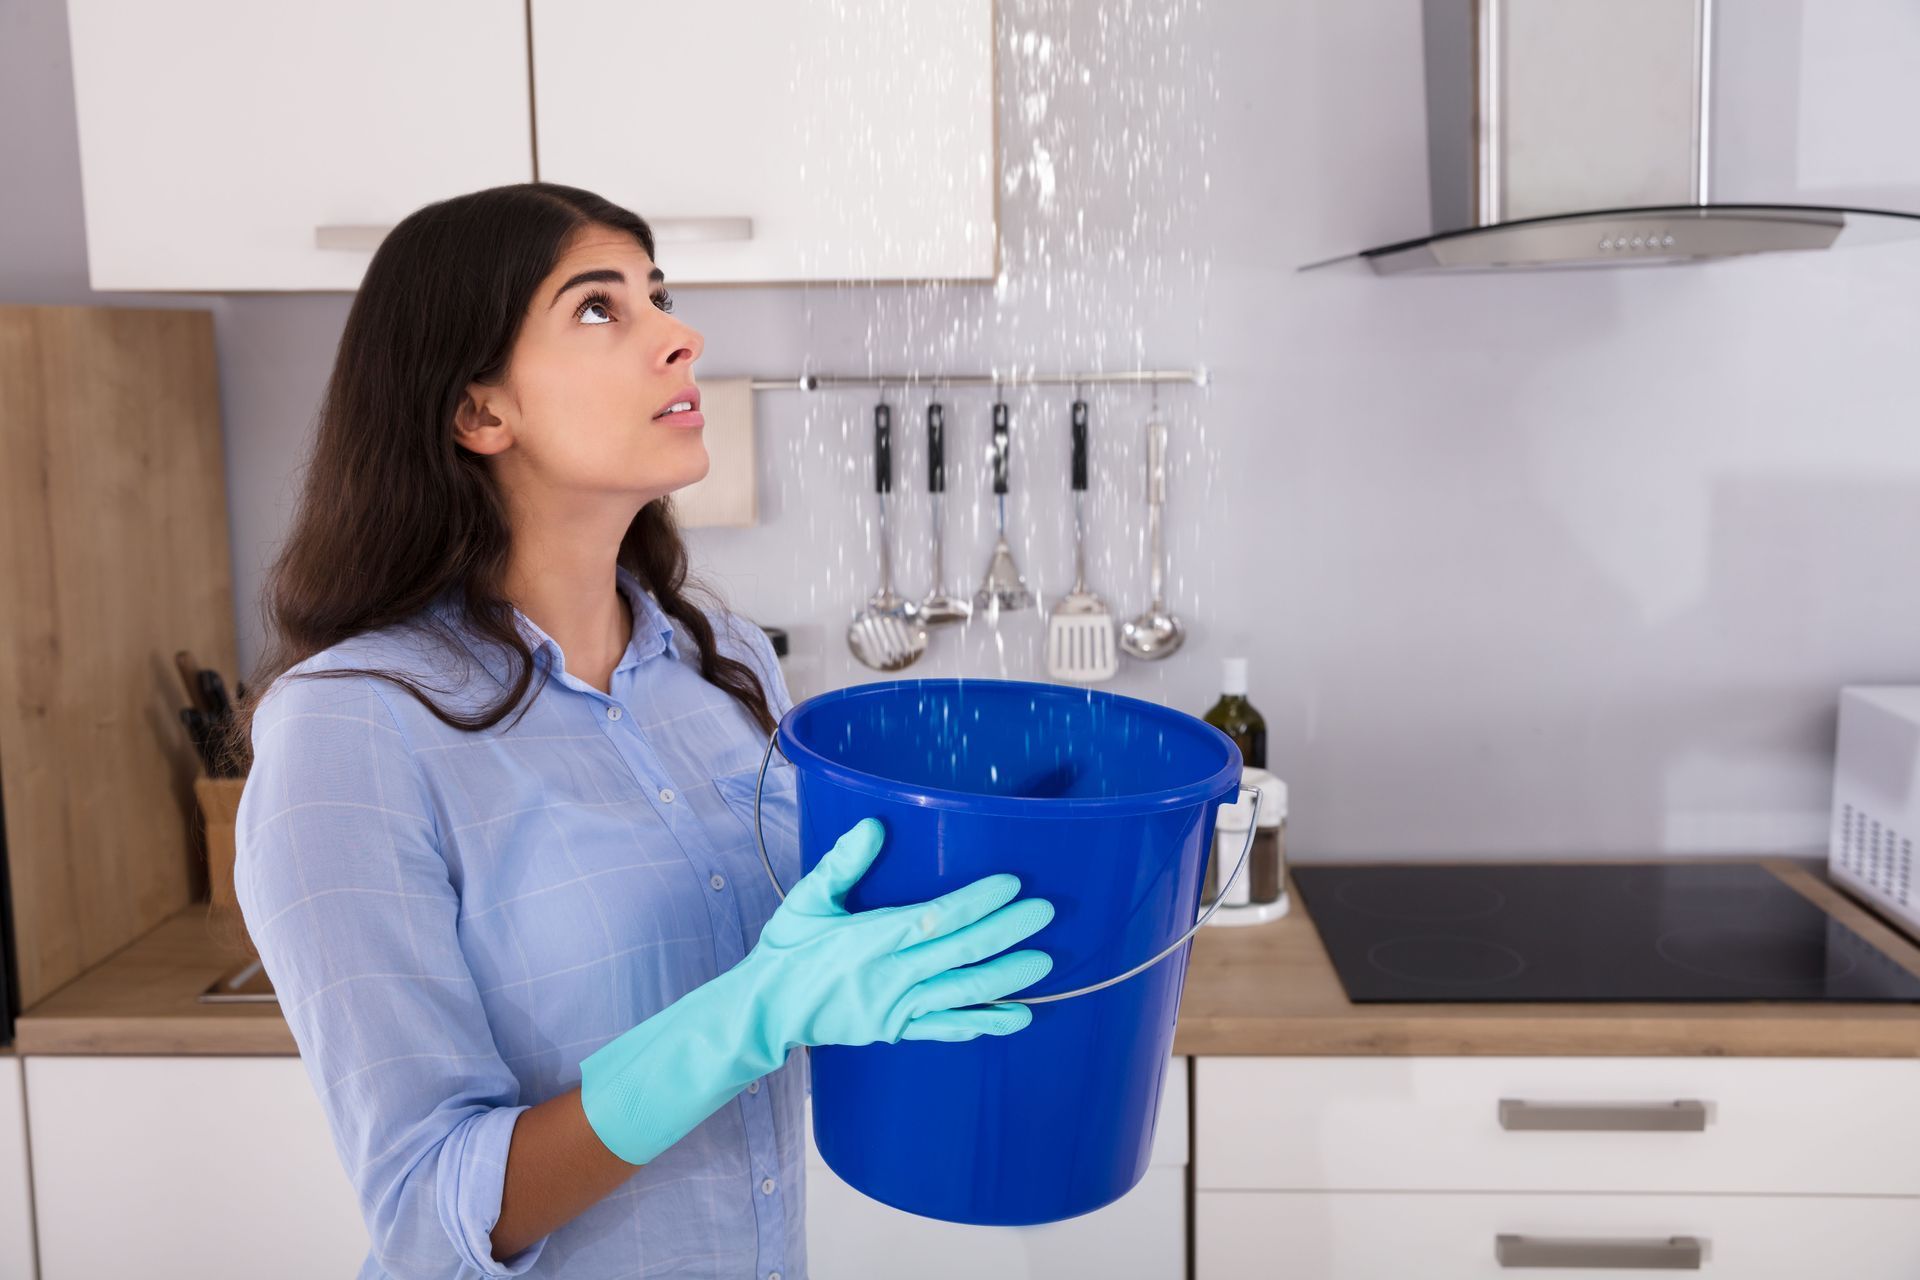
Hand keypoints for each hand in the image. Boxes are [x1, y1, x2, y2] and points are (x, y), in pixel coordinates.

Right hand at [743, 816, 1055, 1047]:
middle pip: (959, 952)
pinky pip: (946, 1029)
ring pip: (961, 993)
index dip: (976, 903)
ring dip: (1006, 978)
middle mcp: (888, 975)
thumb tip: (874, 825)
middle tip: (1044, 913)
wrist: (765, 1010)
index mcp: (869, 937)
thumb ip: (842, 863)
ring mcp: (894, 1008)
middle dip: (1006, 932)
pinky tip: (1016, 1017)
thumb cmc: (788, 948)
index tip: (1011, 885)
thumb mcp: (807, 899)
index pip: (935, 917)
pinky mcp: (895, 1031)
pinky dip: (983, 1024)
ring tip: (1043, 962)